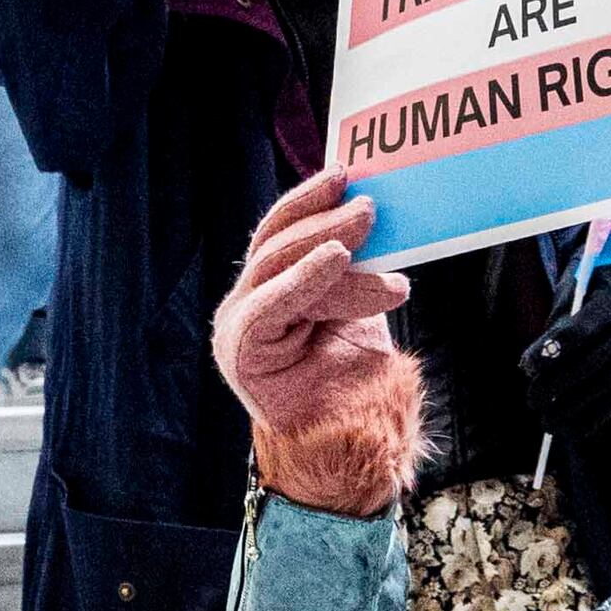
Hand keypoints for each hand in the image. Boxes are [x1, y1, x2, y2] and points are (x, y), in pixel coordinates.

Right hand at [216, 173, 423, 515]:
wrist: (352, 437)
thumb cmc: (357, 375)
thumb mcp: (358, 304)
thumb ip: (353, 265)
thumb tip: (373, 208)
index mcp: (271, 288)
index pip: (282, 231)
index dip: (308, 199)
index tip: (345, 172)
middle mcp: (249, 302)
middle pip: (277, 242)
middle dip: (322, 216)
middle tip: (369, 203)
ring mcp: (238, 325)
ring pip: (277, 265)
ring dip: (326, 241)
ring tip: (366, 224)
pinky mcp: (240, 352)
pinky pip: (270, 304)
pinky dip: (303, 278)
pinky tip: (335, 258)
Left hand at [523, 261, 610, 424]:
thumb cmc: (585, 296)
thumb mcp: (568, 299)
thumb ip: (552, 331)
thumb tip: (528, 368)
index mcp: (604, 305)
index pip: (580, 329)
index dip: (554, 348)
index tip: (527, 366)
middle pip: (594, 362)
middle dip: (559, 384)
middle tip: (532, 399)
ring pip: (606, 384)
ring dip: (574, 407)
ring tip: (546, 420)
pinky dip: (592, 419)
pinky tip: (569, 431)